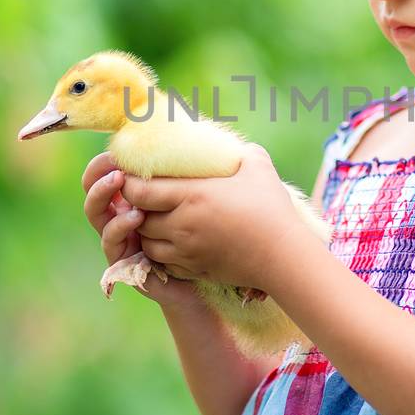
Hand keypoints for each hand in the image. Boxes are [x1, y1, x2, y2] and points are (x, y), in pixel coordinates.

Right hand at [80, 152, 203, 310]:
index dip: (107, 159)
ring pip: (96, 214)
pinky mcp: (123, 262)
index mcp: (133, 198)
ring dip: (103, 195)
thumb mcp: (192, 197)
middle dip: (98, 174)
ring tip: (120, 182)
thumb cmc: (201, 235)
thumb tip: (196, 130)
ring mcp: (119, 240)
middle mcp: (120, 217)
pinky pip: (111, 242)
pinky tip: (135, 216)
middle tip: (114, 164)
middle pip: (93, 190)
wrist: (207, 281)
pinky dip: (119, 226)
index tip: (118, 147)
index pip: (108, 173)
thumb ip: (184, 173)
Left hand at [119, 142, 303, 293]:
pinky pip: (163, 263)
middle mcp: (182, 224)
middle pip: (139, 218)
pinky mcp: (194, 269)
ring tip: (160, 220)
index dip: (131, 184)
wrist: (283, 255)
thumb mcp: (257, 167)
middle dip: (138, 208)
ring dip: (148, 232)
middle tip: (148, 198)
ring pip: (148, 243)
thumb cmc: (271, 209)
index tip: (135, 177)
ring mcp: (186, 251)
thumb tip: (236, 145)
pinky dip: (163, 253)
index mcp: (191, 195)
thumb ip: (241, 151)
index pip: (139, 191)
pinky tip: (175, 243)